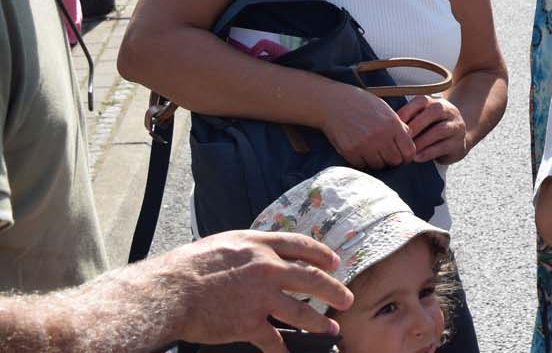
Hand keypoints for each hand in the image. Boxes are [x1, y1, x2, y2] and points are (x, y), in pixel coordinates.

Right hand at [165, 231, 352, 351]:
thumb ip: (250, 250)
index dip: (321, 254)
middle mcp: (268, 269)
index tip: (334, 263)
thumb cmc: (190, 267)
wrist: (170, 292)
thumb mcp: (225, 244)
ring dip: (319, 323)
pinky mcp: (250, 324)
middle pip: (312, 279)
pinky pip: (274, 341)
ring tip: (331, 329)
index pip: (301, 246)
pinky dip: (284, 351)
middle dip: (334, 290)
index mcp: (260, 246)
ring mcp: (261, 297)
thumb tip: (262, 255)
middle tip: (346, 299)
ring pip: (302, 312)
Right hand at [321, 85, 414, 168]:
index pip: (408, 151)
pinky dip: (363, 161)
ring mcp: (364, 145)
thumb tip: (410, 139)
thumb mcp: (385, 109)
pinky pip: (362, 165)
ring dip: (378, 161)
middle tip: (387, 153)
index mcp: (392, 124)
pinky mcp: (350, 152)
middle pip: (395, 161)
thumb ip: (399, 125)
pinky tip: (361, 151)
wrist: (334, 103)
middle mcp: (380, 136)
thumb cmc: (361, 104)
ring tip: (373, 150)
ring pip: (379, 165)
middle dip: (393, 159)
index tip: (402, 154)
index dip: (407, 155)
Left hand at [399, 95, 468, 163]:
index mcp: (436, 102)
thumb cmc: (431, 128)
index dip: (407, 111)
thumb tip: (387, 125)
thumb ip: (409, 119)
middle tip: (402, 137)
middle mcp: (449, 111)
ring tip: (408, 150)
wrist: (457, 140)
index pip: (422, 101)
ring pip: (440, 130)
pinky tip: (417, 157)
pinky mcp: (459, 143)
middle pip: (434, 112)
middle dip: (416, 125)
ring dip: (422, 141)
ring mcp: (456, 126)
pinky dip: (428, 153)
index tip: (393, 125)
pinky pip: (444, 146)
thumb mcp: (423, 119)